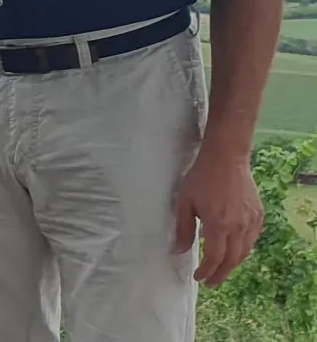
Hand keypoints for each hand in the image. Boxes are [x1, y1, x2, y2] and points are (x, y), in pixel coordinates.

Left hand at [174, 144, 264, 285]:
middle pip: (232, 260)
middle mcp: (238, 226)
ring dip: (233, 264)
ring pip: (245, 252)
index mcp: (218, 224)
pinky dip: (244, 250)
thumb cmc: (201, 177)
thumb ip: (183, 228)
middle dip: (221, 274)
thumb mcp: (185, 202)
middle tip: (211, 282)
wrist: (226, 158)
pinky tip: (234, 251)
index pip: (214, 258)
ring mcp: (251, 221)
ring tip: (221, 270)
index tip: (199, 277)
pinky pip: (253, 239)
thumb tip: (179, 250)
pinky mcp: (259, 214)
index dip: (207, 272)